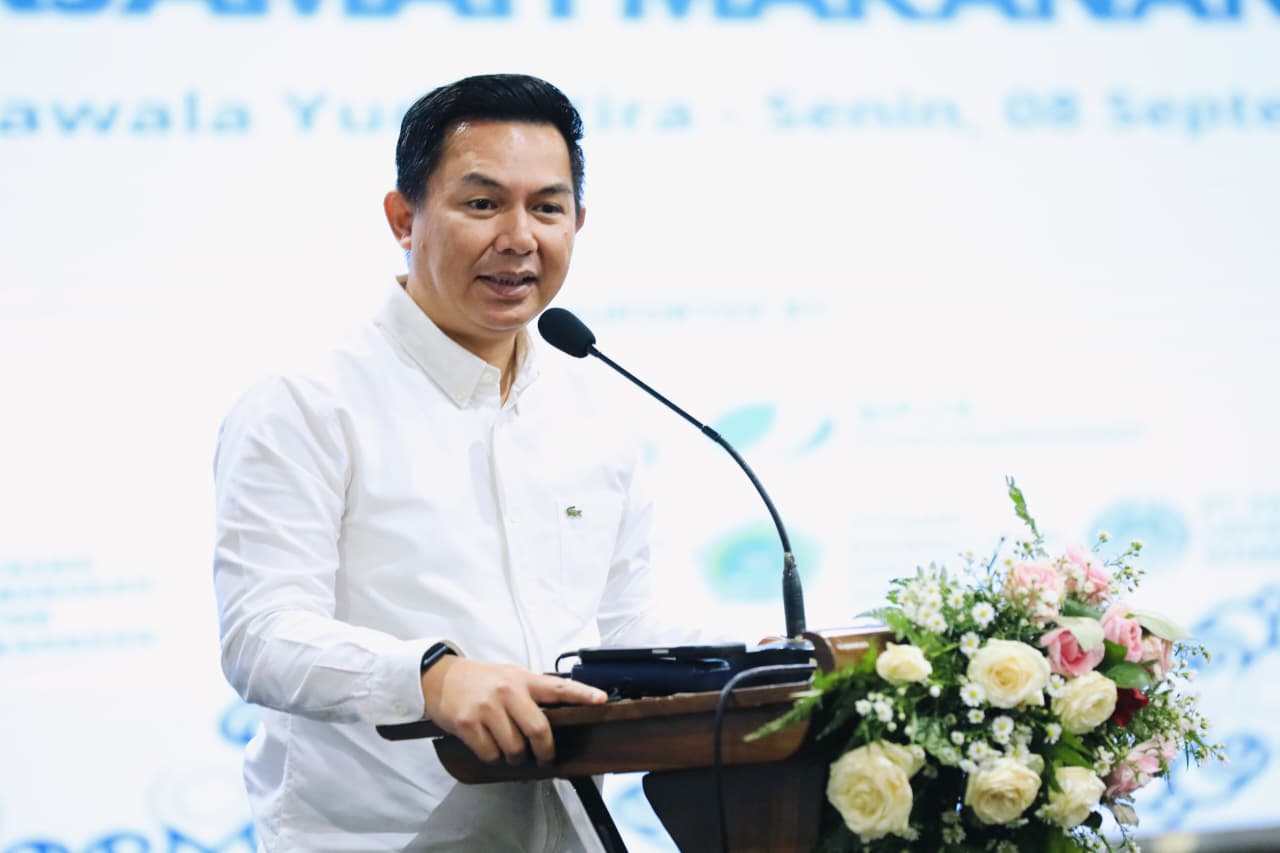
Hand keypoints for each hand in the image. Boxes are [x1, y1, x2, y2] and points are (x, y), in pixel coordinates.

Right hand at [421, 657, 606, 766]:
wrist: (440, 678)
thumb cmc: (481, 680)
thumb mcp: (509, 676)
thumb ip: (532, 692)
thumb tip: (558, 716)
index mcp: (523, 679)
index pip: (559, 687)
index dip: (582, 694)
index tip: (601, 700)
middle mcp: (507, 692)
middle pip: (539, 729)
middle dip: (545, 750)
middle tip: (544, 757)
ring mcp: (487, 708)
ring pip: (515, 748)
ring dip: (515, 757)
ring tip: (510, 750)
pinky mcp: (468, 724)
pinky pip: (491, 754)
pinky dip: (494, 758)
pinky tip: (490, 748)